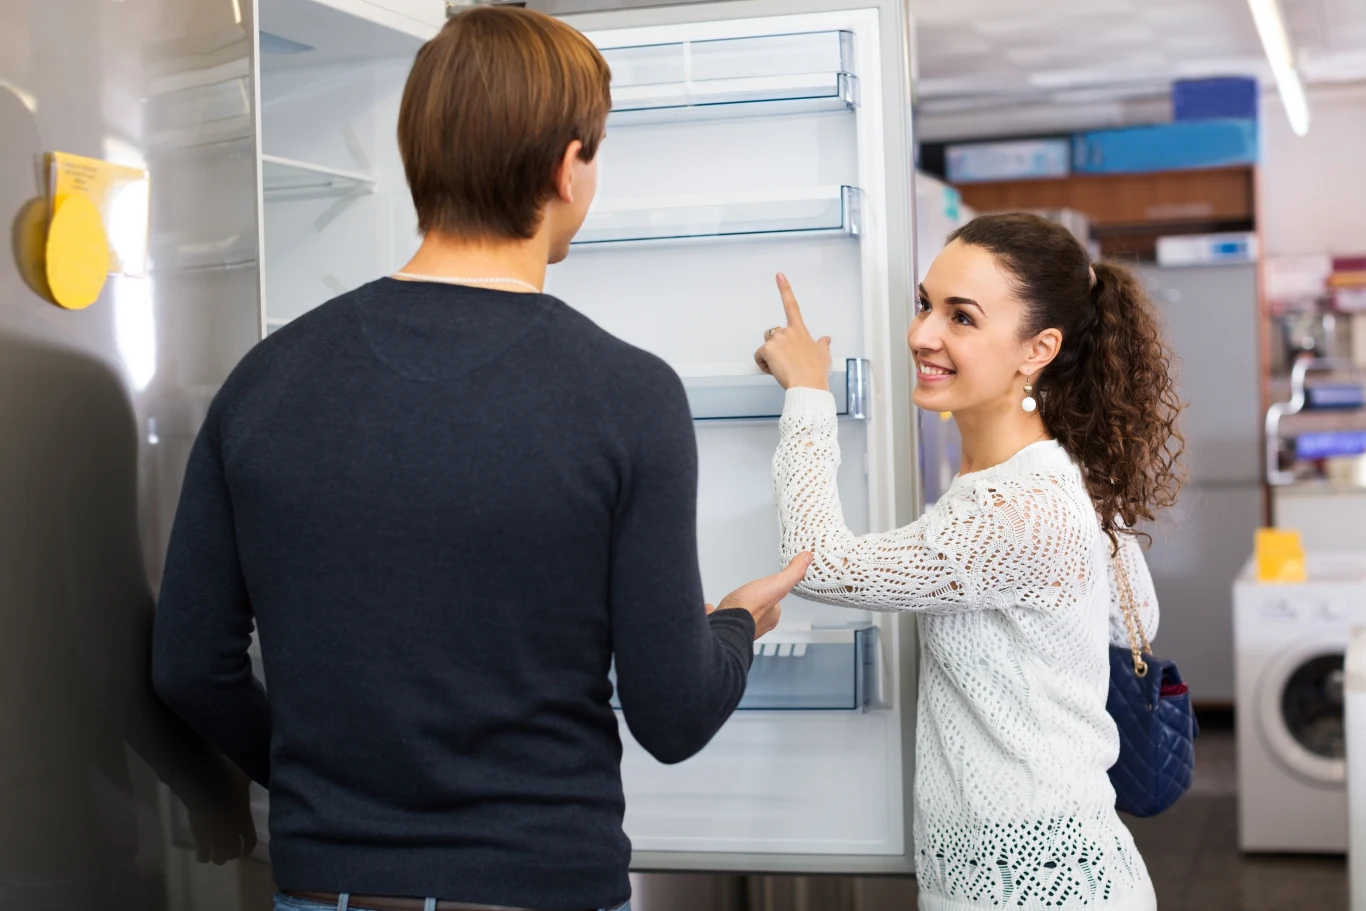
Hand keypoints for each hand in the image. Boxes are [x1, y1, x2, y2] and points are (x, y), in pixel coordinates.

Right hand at [185, 762, 257, 864]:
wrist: (204, 784)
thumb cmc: (227, 779)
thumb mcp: (245, 778)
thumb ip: (251, 781)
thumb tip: (257, 770)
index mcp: (245, 820)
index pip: (250, 842)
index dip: (248, 847)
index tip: (246, 850)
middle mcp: (232, 832)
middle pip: (234, 852)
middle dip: (232, 853)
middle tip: (230, 852)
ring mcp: (216, 837)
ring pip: (219, 858)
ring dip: (218, 857)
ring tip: (215, 855)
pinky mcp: (200, 837)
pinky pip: (202, 854)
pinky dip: (203, 856)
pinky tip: (202, 855)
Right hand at [705, 552, 812, 638]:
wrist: (726, 622)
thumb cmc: (751, 607)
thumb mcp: (778, 584)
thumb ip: (793, 572)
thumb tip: (807, 558)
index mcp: (770, 617)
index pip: (775, 606)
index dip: (772, 595)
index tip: (768, 589)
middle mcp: (755, 625)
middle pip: (756, 611)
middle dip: (752, 604)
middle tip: (749, 595)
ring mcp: (737, 626)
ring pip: (738, 617)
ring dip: (735, 610)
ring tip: (732, 602)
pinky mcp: (720, 625)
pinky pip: (718, 618)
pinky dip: (715, 613)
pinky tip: (711, 607)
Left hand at [754, 273, 831, 390]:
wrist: (809, 384)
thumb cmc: (815, 372)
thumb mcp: (824, 356)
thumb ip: (823, 345)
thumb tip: (826, 339)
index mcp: (800, 331)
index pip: (792, 306)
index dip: (785, 289)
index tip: (779, 276)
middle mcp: (788, 331)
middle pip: (772, 336)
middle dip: (775, 348)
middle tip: (787, 363)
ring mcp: (777, 339)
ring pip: (765, 347)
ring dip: (769, 357)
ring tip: (783, 368)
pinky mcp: (767, 348)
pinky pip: (758, 357)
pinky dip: (763, 365)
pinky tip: (775, 370)